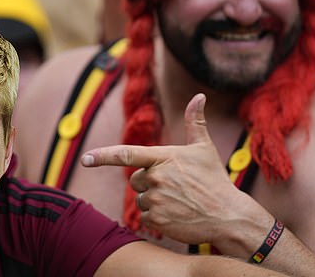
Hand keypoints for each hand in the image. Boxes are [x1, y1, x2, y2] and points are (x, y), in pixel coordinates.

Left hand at [81, 94, 253, 249]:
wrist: (229, 216)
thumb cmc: (215, 180)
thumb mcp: (204, 148)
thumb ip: (195, 122)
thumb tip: (199, 96)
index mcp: (162, 158)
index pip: (126, 155)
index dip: (103, 156)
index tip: (85, 159)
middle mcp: (155, 178)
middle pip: (136, 181)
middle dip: (149, 183)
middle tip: (175, 187)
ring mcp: (155, 200)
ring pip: (141, 200)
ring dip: (154, 202)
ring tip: (179, 202)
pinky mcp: (156, 220)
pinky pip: (145, 217)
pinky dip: (157, 218)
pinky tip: (176, 215)